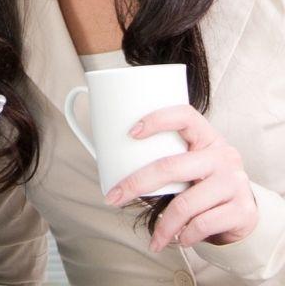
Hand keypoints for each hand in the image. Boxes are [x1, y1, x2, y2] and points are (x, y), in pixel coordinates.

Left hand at [104, 104, 257, 251]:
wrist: (242, 215)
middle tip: (113, 199)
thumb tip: (111, 165)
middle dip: (136, 185)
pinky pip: (203, 224)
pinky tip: (180, 239)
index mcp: (207, 137)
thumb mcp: (188, 165)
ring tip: (155, 238)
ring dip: (164, 225)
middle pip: (170, 166)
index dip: (157, 120)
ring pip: (185, 203)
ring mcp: (236, 183)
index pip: (185, 116)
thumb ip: (164, 161)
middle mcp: (224, 156)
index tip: (131, 133)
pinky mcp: (243, 210)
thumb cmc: (202, 185)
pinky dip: (185, 235)